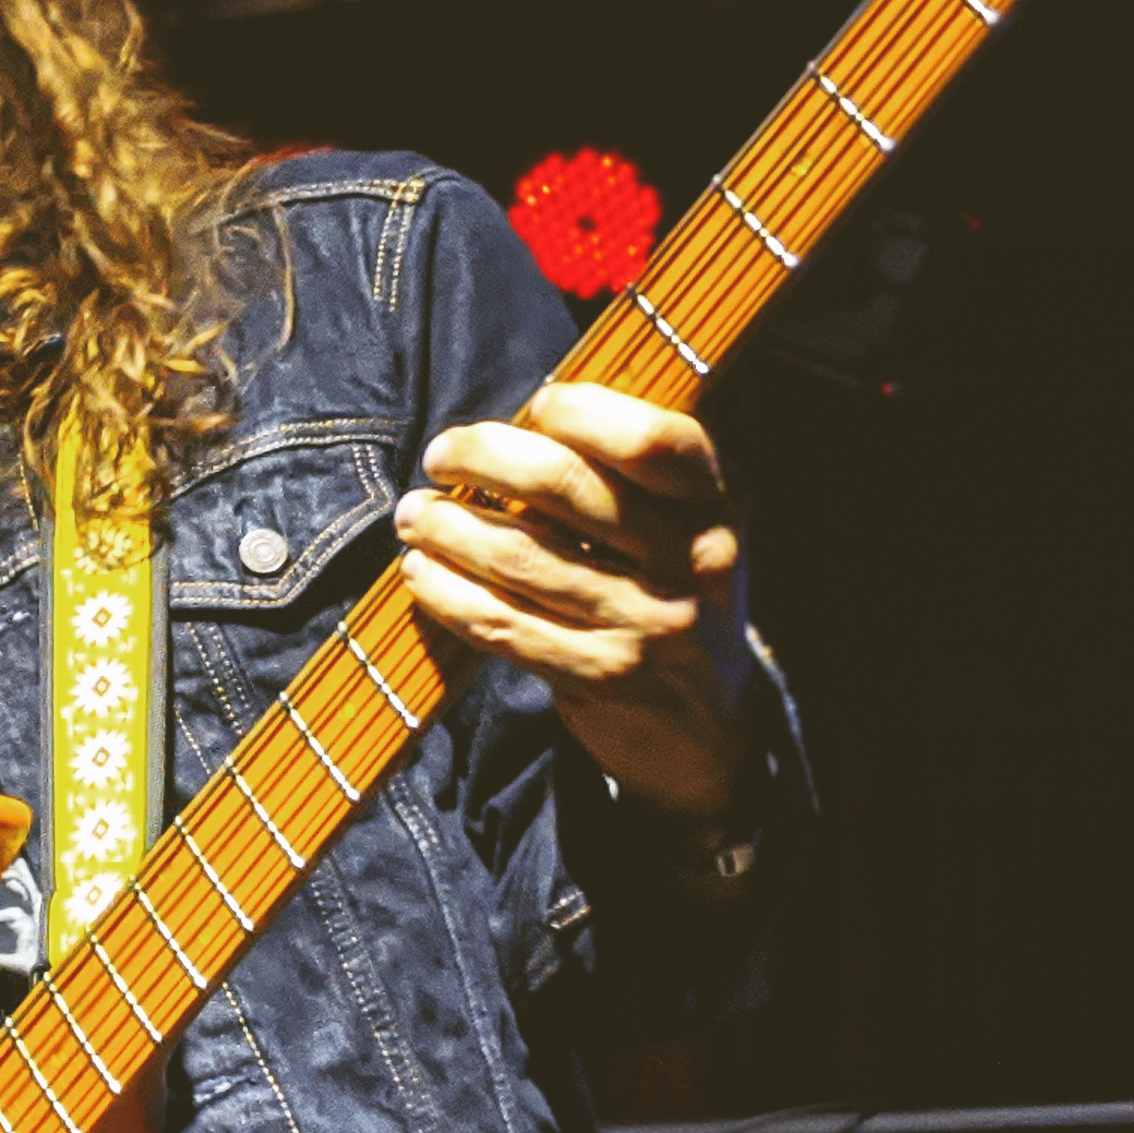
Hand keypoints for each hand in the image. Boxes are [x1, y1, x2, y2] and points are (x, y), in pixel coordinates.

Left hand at [395, 382, 749, 824]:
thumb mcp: (691, 525)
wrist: (710, 724)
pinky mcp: (602, 674)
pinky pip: (505, 623)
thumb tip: (523, 424)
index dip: (580, 410)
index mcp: (719, 502)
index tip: (534, 407)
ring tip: (414, 515)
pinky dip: (450, 594)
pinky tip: (421, 573)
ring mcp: (648, 622)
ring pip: (521, 556)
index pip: (648, 439)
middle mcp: (692, 559)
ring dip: (449, 527)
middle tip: (440, 455)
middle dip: (484, 458)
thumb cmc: (675, 595)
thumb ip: (634, 474)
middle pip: (566, 486)